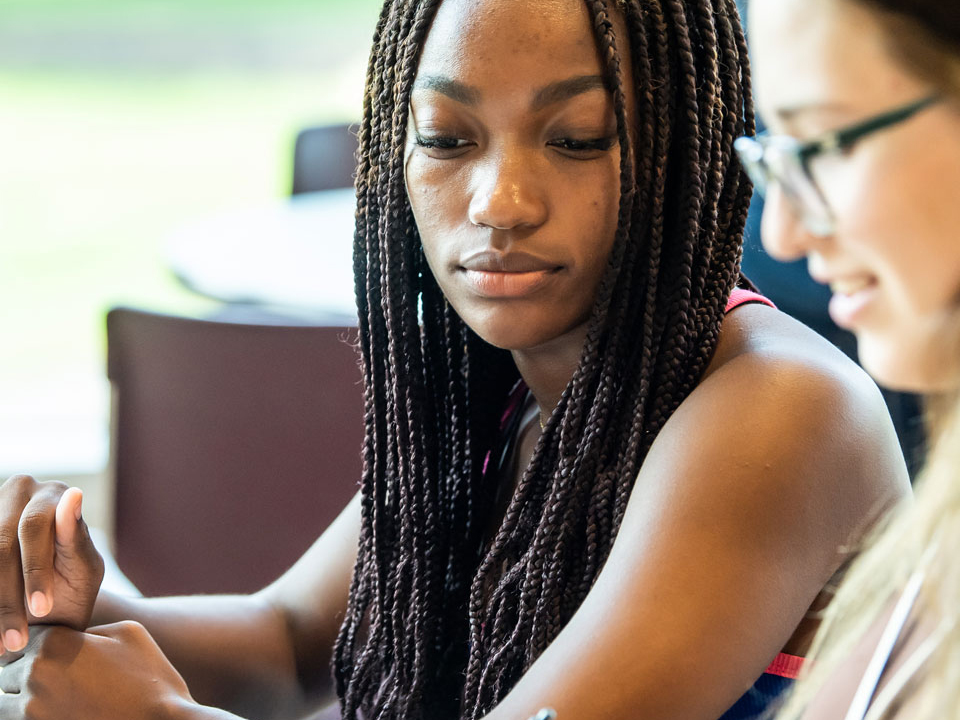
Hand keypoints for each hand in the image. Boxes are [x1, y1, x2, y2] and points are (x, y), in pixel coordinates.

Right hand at [0, 475, 104, 651]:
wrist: (50, 607)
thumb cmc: (74, 584)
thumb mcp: (83, 568)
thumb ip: (76, 537)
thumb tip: (74, 494)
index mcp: (52, 493)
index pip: (33, 528)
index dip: (34, 572)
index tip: (42, 610)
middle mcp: (18, 490)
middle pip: (0, 547)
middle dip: (8, 599)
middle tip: (16, 641)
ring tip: (3, 646)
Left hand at [0, 622, 193, 719]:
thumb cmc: (150, 678)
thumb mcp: (129, 633)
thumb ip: (90, 629)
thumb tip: (73, 637)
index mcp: (55, 644)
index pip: (26, 640)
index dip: (42, 647)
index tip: (60, 657)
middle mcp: (35, 675)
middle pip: (8, 672)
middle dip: (26, 675)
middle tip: (61, 682)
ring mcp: (32, 711)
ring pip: (5, 703)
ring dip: (20, 701)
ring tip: (55, 701)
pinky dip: (29, 717)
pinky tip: (58, 713)